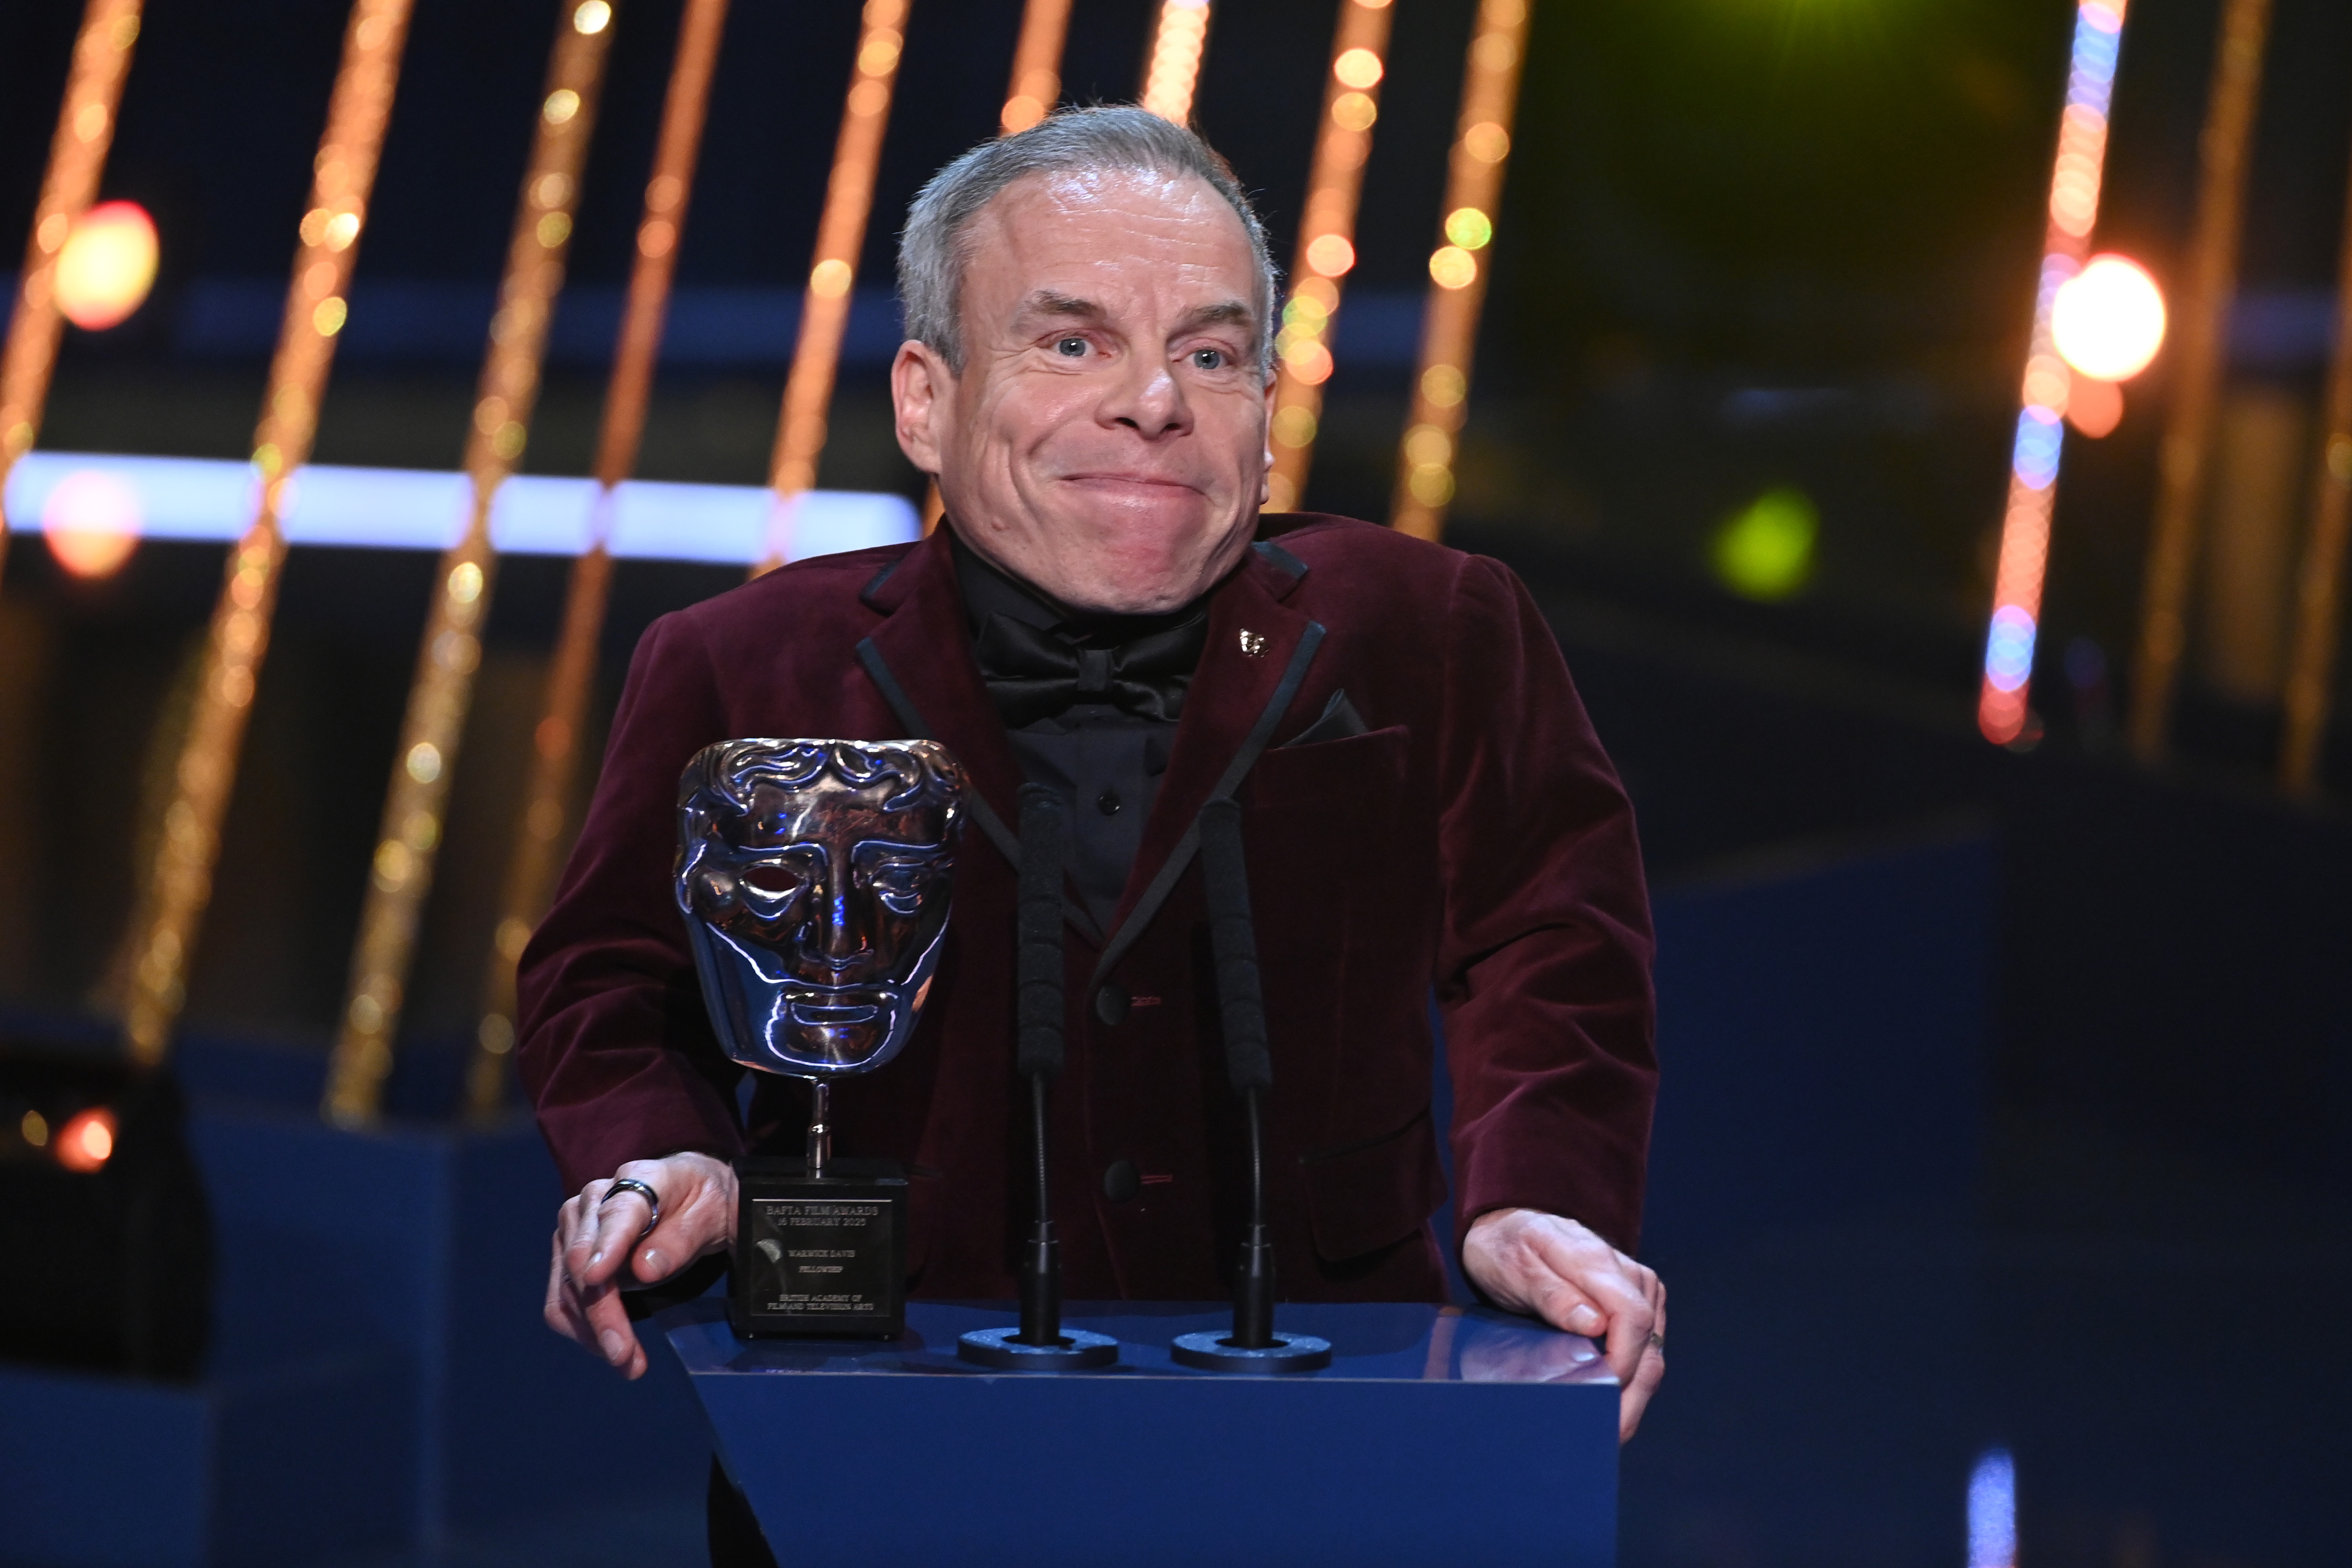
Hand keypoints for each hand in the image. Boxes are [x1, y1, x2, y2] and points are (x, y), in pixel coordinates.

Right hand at [545, 1152, 735, 1379]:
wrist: (689, 1195)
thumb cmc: (701, 1201)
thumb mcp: (710, 1214)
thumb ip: (681, 1239)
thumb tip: (646, 1269)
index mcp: (638, 1179)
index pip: (618, 1214)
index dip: (606, 1246)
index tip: (596, 1277)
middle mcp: (595, 1200)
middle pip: (584, 1261)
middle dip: (602, 1314)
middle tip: (626, 1357)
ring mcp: (576, 1227)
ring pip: (568, 1288)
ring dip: (592, 1331)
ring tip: (628, 1363)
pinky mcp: (567, 1254)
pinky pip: (562, 1300)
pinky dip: (582, 1329)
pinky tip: (609, 1346)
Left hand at [1462, 1207, 1665, 1441]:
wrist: (1511, 1224)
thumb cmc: (1507, 1248)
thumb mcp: (1515, 1267)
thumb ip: (1553, 1295)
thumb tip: (1596, 1325)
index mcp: (1597, 1261)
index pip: (1632, 1316)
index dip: (1622, 1363)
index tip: (1601, 1397)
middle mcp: (1629, 1274)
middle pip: (1648, 1344)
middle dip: (1632, 1397)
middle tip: (1609, 1437)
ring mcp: (1638, 1289)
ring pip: (1652, 1353)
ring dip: (1634, 1396)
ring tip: (1610, 1432)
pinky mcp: (1637, 1304)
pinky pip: (1644, 1349)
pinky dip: (1631, 1381)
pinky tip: (1611, 1407)